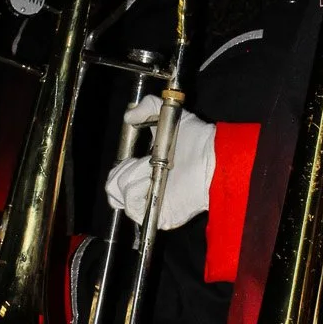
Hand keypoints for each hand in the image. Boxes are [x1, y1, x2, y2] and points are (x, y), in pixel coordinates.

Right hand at [104, 96, 215, 229]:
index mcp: (146, 172)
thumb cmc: (196, 139)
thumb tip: (128, 117)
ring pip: (119, 195)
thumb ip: (147, 107)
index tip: (129, 157)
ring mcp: (152, 204)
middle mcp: (147, 190)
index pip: (118, 178)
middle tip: (145, 163)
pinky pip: (132, 207)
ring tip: (153, 170)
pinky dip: (138, 191)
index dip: (119, 168)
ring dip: (134, 177)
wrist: (210, 159)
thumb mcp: (168, 115)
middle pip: (112, 188)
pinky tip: (153, 181)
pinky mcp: (158, 216)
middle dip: (124, 171)